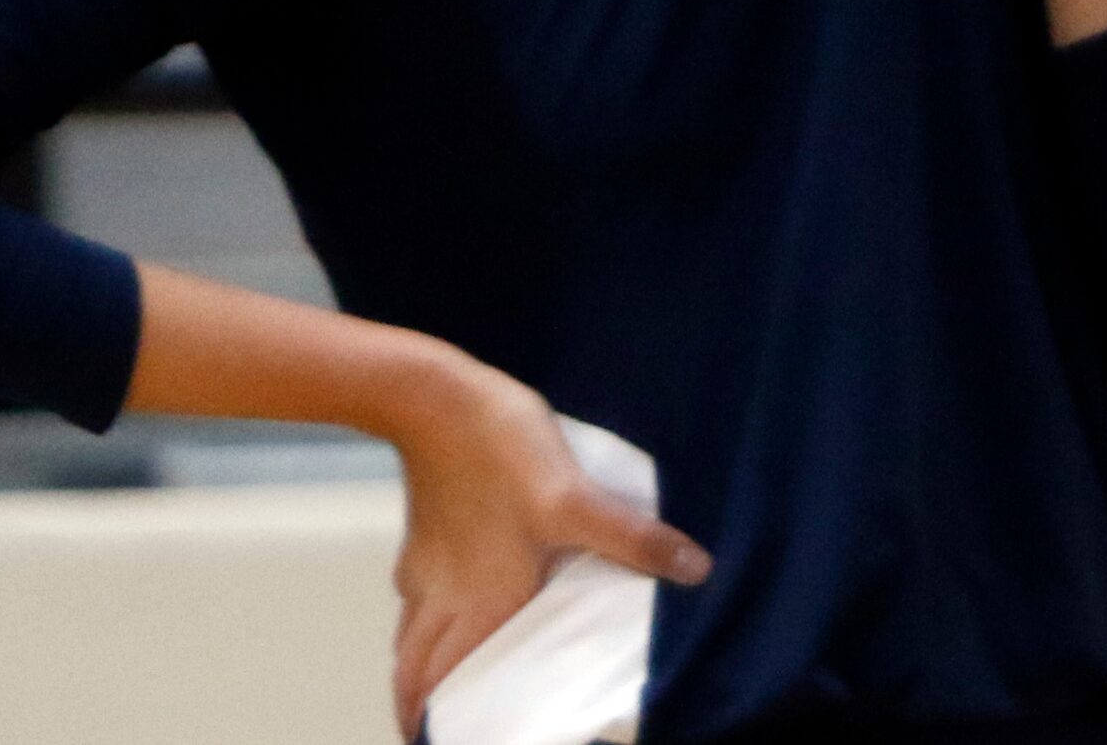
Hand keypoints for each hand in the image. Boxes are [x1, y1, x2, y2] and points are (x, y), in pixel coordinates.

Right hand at [384, 359, 710, 740]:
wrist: (433, 396)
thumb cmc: (496, 450)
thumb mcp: (576, 499)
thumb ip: (634, 539)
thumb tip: (695, 569)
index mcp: (476, 604)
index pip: (435, 682)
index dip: (427, 719)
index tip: (434, 740)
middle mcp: (443, 594)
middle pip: (413, 666)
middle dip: (420, 702)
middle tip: (436, 721)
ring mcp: (426, 562)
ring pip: (411, 630)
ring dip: (421, 660)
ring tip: (442, 672)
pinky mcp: (424, 530)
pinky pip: (416, 590)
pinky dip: (425, 611)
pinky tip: (452, 595)